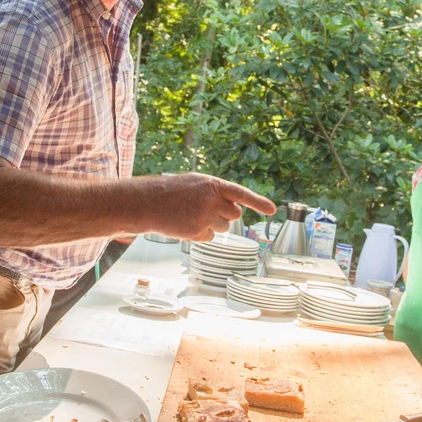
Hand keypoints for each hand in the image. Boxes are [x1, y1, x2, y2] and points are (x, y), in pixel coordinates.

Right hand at [148, 173, 274, 241]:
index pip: (241, 194)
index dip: (258, 202)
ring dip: (213, 225)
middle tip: (208, 210)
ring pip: (224, 228)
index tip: (272, 210)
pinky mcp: (197, 232)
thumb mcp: (196, 183)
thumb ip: (217, 192)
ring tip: (193, 215)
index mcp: (212, 185)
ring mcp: (205, 217)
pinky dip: (201, 234)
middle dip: (226, 215)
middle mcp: (212, 200)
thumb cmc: (173, 191)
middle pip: (235, 215)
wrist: (149, 202)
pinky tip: (187, 225)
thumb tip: (236, 208)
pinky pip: (210, 238)